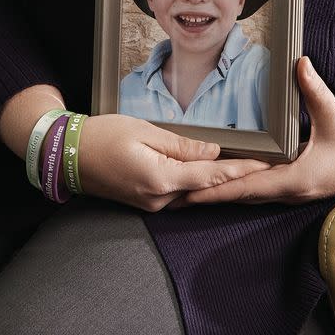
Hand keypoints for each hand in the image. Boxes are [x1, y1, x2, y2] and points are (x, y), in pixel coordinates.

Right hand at [77, 113, 272, 211]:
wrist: (69, 155)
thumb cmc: (103, 136)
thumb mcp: (144, 131)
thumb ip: (181, 146)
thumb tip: (212, 153)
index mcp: (159, 180)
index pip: (210, 177)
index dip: (240, 170)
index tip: (265, 164)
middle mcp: (158, 199)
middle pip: (205, 187)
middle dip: (235, 176)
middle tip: (264, 162)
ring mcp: (152, 204)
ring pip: (193, 191)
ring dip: (217, 180)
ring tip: (246, 164)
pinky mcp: (146, 202)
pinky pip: (179, 192)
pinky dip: (197, 182)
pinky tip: (211, 170)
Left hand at [173, 57, 334, 206]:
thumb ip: (314, 89)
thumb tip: (299, 63)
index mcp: (295, 178)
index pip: (247, 185)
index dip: (217, 188)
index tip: (190, 190)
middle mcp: (290, 190)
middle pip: (241, 194)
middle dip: (209, 193)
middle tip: (177, 192)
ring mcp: (292, 191)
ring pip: (249, 193)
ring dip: (222, 191)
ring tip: (192, 188)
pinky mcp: (295, 185)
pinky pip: (260, 188)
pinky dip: (239, 186)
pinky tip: (226, 178)